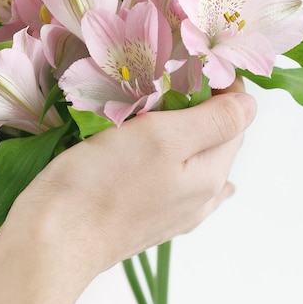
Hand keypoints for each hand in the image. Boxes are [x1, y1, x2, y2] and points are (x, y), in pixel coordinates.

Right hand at [10, 78, 255, 284]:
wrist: (53, 241)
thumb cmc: (104, 182)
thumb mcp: (164, 138)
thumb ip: (214, 121)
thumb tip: (249, 103)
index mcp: (212, 174)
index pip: (237, 117)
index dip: (220, 85)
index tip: (189, 62)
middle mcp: (202, 196)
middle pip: (216, 137)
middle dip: (201, 104)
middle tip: (164, 78)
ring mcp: (175, 211)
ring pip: (193, 156)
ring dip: (182, 128)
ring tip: (154, 107)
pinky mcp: (147, 216)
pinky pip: (174, 179)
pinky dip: (172, 156)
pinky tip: (172, 158)